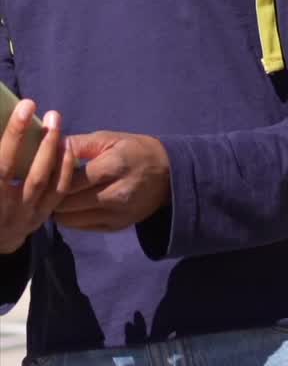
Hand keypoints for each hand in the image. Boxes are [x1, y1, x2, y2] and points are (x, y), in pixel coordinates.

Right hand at [0, 102, 74, 253]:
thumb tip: (0, 116)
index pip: (3, 165)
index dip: (15, 134)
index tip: (26, 106)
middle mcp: (7, 209)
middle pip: (31, 175)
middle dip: (44, 142)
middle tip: (53, 114)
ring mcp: (25, 216)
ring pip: (46, 183)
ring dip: (55, 152)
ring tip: (57, 124)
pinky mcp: (38, 218)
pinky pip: (57, 193)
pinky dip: (64, 169)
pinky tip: (67, 146)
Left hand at [54, 131, 170, 230]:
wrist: (169, 175)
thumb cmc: (136, 150)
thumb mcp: (110, 138)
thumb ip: (78, 143)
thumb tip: (48, 147)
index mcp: (113, 167)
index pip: (69, 180)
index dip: (50, 177)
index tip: (41, 171)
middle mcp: (114, 195)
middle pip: (66, 203)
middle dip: (50, 194)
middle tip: (45, 185)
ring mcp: (115, 215)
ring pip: (69, 219)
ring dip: (58, 208)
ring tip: (58, 195)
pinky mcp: (115, 227)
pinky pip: (81, 227)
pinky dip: (71, 217)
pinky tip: (72, 204)